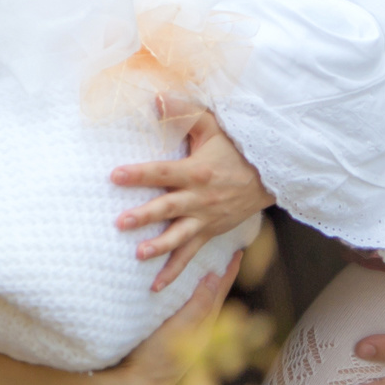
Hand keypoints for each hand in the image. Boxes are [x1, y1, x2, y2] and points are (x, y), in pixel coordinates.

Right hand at [88, 251, 242, 384]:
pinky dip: (186, 297)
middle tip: (225, 253)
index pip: (219, 292)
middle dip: (219, 275)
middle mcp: (196, 331)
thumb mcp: (179, 330)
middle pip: (212, 296)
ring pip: (198, 304)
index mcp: (203, 327)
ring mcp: (182, 336)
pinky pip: (183, 312)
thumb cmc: (157, 360)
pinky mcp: (166, 339)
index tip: (238, 251)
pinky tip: (178, 292)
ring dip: (202, 285)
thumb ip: (198, 305)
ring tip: (204, 265)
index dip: (228, 272)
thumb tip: (215, 278)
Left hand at [111, 100, 273, 291]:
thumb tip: (155, 98)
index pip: (162, 172)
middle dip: (145, 215)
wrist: (269, 176)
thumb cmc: (235, 148)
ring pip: (179, 236)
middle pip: (168, 207)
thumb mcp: (212, 126)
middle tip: (120, 222)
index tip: (115, 175)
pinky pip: (190, 254)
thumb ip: (183, 111)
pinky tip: (154, 286)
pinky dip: (174, 271)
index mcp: (196, 171)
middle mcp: (200, 198)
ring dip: (159, 246)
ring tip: (138, 254)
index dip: (139, 174)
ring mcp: (205, 219)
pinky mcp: (209, 233)